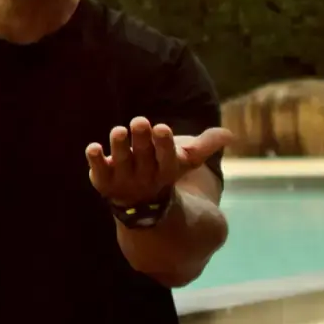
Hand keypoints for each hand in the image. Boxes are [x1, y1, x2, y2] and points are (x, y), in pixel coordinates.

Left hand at [86, 117, 233, 206]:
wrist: (139, 202)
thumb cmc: (163, 170)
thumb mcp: (185, 159)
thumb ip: (206, 145)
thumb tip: (230, 135)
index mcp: (165, 170)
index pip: (166, 158)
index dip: (163, 144)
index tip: (161, 127)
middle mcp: (144, 176)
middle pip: (143, 157)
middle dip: (142, 140)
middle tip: (140, 121)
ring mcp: (123, 179)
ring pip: (121, 162)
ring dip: (119, 146)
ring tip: (119, 131)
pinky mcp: (103, 180)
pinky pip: (98, 171)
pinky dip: (94, 161)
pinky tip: (92, 148)